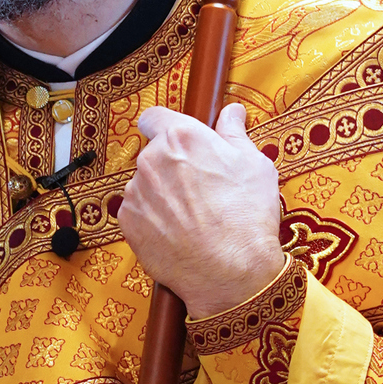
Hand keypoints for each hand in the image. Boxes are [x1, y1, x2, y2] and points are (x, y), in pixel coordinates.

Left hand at [118, 103, 283, 319]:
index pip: (154, 117)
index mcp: (181, 138)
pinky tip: (177, 232)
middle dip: (170, 165)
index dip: (165, 127)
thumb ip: (234, 133)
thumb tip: (231, 113)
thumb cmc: (247, 215)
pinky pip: (138, 212)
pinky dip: (152, 219)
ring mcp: (136, 193)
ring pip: (145, 185)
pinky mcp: (128, 223)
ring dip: (160, 193)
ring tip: (190, 215)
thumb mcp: (254, 164)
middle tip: (197, 187)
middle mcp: (151, 160)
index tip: (176, 140)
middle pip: (152, 154)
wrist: (231, 270)